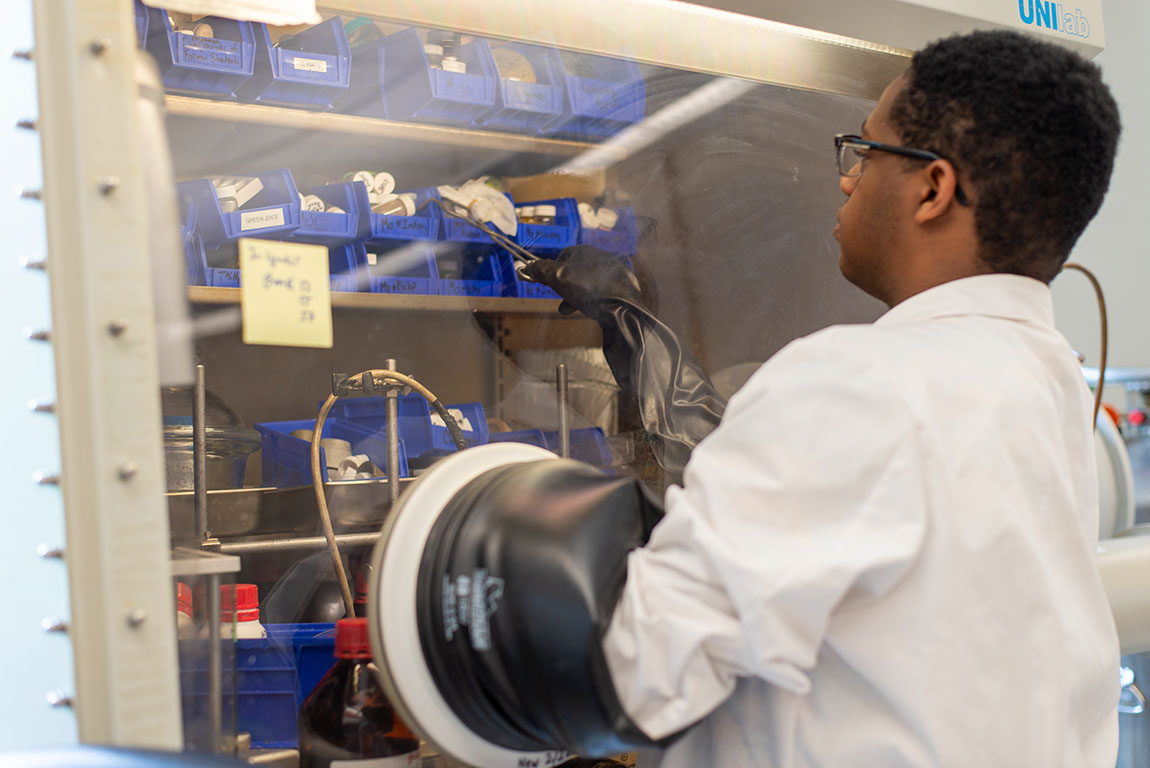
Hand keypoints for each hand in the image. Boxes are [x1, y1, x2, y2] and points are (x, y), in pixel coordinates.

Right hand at [518, 245, 644, 321]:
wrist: (622, 307)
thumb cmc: (588, 288)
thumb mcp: (558, 277)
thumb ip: (540, 270)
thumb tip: (524, 266)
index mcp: (585, 250)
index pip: (563, 255)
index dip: (552, 269)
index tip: (547, 283)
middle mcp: (601, 257)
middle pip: (575, 270)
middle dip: (564, 285)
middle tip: (560, 298)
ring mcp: (614, 271)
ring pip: (587, 283)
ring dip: (576, 295)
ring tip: (569, 308)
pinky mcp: (622, 286)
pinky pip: (601, 291)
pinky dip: (592, 300)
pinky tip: (588, 310)